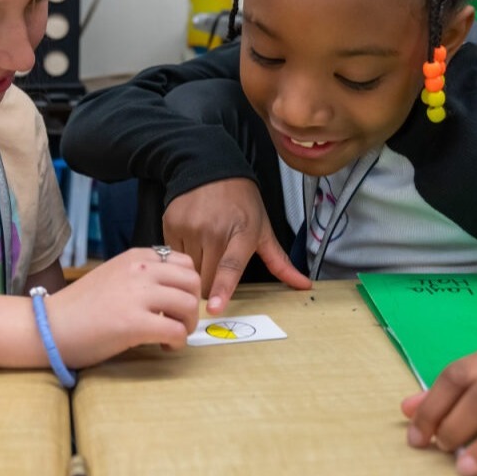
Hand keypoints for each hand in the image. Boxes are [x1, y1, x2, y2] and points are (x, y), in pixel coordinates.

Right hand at [47, 247, 201, 367]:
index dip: (187, 286)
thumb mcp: (114, 276)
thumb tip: (172, 292)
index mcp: (136, 256)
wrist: (48, 326)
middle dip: (192, 305)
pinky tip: (163, 347)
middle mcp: (140, 270)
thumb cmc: (79, 307)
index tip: (176, 304)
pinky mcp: (134, 323)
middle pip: (192, 282)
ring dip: (187, 325)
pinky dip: (178, 342)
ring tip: (170, 337)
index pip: (184, 263)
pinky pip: (176, 331)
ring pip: (188, 305)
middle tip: (179, 322)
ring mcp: (137, 295)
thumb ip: (142, 276)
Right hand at [161, 178, 310, 314]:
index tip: (214, 307)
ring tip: (205, 248)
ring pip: (188, 271)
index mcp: (242, 233)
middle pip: (205, 279)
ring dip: (195, 269)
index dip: (222, 289)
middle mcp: (214, 230)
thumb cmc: (241, 202)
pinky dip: (182, 256)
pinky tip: (192, 239)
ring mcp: (190, 227)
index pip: (230, 267)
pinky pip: (173, 256)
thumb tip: (304, 285)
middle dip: (209, 285)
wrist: (210, 168)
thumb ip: (280, 262)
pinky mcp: (171, 224)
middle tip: (216, 270)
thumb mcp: (263, 228)